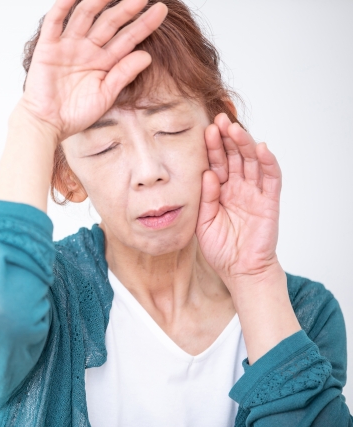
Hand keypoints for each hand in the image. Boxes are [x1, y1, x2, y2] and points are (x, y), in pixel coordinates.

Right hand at [18, 0, 167, 141]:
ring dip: (99, 1)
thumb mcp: (105, 95)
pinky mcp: (48, 47)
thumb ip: (124, 74)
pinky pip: (55, 21)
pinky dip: (63, 6)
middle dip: (126, 9)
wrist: (47, 124)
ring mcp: (67, 46)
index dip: (143, 24)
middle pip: (109, 22)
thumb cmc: (74, 114)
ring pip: (85, 16)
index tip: (161, 11)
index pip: (127, 38)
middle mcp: (87, 50)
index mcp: (103, 62)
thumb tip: (147, 55)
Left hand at [196, 113, 282, 289]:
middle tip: (219, 120)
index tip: (204, 129)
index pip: (216, 163)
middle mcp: (237, 187)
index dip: (212, 146)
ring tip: (235, 129)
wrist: (240, 270)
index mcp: (220, 190)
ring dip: (244, 144)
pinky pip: (271, 178)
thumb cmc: (220, 248)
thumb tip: (206, 174)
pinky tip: (261, 148)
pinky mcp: (269, 201)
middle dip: (227, 138)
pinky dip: (268, 162)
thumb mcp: (203, 222)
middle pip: (233, 157)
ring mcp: (254, 193)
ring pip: (251, 162)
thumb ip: (205, 198)